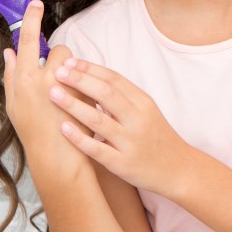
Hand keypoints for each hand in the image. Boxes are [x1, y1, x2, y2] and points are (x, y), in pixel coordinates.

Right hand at [2, 0, 93, 180]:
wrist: (58, 155)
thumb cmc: (32, 131)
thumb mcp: (14, 104)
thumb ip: (11, 75)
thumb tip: (9, 52)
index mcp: (24, 79)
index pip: (26, 40)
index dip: (31, 19)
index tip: (35, 3)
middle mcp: (45, 79)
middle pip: (58, 50)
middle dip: (60, 61)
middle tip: (57, 82)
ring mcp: (67, 85)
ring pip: (74, 62)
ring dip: (73, 72)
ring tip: (68, 94)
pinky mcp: (85, 92)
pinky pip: (86, 77)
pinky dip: (84, 85)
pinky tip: (79, 101)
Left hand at [49, 58, 192, 196]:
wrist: (178, 169)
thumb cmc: (156, 136)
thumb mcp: (146, 110)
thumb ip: (123, 96)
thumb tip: (91, 77)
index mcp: (143, 102)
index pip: (114, 79)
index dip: (90, 68)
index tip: (70, 62)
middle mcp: (138, 119)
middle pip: (106, 94)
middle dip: (80, 80)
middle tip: (57, 71)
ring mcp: (131, 142)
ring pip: (99, 120)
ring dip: (74, 105)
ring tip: (53, 94)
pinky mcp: (123, 164)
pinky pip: (98, 150)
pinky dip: (80, 138)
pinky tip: (63, 128)